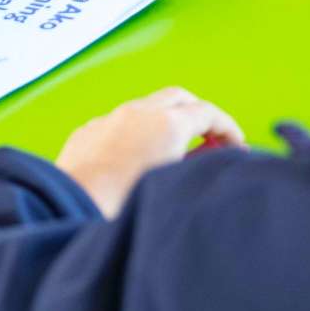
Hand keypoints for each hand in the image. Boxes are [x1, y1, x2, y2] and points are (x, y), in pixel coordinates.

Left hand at [54, 87, 245, 215]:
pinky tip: (137, 161)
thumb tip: (215, 158)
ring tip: (175, 155)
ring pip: (145, 108)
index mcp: (166, 123)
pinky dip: (137, 133)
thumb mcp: (177, 187)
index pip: (208, 112)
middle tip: (212, 142)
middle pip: (178, 98)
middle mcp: (136, 112)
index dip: (228, 128)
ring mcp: (108, 119)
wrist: (72, 212)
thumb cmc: (127, 209)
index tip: (237, 147)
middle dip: (199, 115)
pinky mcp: (87, 133)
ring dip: (166, 123)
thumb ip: (201, 166)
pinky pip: (118, 123)